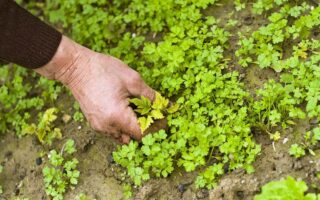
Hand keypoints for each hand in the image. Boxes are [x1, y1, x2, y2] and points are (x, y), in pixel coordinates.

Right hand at [35, 36, 154, 143]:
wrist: (76, 67)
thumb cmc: (104, 70)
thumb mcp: (133, 80)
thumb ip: (150, 96)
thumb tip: (164, 105)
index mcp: (118, 117)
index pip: (143, 133)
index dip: (156, 127)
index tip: (163, 118)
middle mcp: (108, 127)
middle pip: (133, 137)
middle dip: (146, 127)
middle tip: (153, 112)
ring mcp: (100, 126)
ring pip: (123, 135)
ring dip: (134, 127)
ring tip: (140, 110)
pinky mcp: (95, 123)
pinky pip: (114, 131)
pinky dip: (123, 125)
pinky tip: (127, 110)